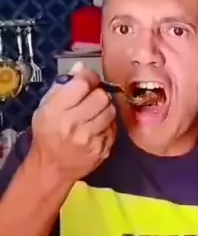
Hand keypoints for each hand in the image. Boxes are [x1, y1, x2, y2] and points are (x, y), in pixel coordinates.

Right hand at [30, 61, 116, 186]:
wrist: (52, 167)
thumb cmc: (47, 134)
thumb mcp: (46, 107)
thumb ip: (63, 86)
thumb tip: (81, 67)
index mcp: (58, 110)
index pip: (84, 83)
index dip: (89, 77)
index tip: (88, 80)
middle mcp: (75, 124)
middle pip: (102, 97)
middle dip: (98, 93)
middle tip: (92, 98)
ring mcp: (91, 139)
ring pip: (111, 111)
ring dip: (105, 109)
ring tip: (95, 112)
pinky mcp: (102, 150)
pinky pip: (113, 129)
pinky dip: (108, 125)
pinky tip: (97, 127)